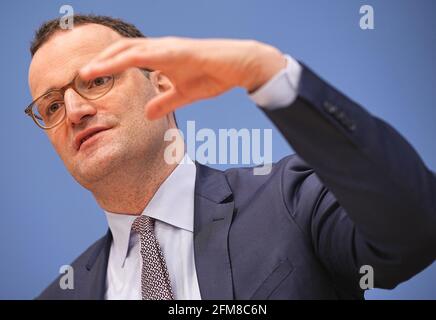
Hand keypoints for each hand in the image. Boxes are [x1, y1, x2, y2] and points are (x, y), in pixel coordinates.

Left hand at [80, 37, 285, 119]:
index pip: (128, 58)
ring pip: (129, 49)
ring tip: (87, 72)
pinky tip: (114, 65)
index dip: (108, 66)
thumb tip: (147, 113)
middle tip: (80, 75)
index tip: (90, 78)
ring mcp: (167, 47)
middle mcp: (160, 48)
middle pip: (122, 50)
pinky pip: (146, 53)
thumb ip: (164, 102)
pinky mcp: (176, 50)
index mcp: (161, 57)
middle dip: (100, 61)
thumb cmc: (213, 76)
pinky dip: (127, 59)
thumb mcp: (183, 94)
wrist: (237, 66)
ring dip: (106, 60)